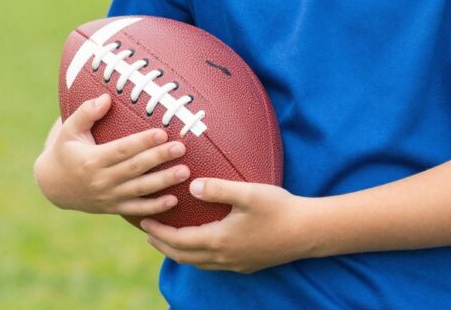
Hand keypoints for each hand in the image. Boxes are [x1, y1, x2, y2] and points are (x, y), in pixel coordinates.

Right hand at [33, 94, 189, 216]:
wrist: (52, 186)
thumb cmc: (65, 150)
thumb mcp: (69, 130)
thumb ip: (86, 113)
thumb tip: (105, 98)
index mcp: (91, 160)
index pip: (122, 149)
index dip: (142, 142)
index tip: (162, 132)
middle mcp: (101, 180)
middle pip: (135, 168)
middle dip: (159, 158)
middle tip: (181, 147)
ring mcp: (108, 197)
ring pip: (139, 190)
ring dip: (163, 182)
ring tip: (185, 172)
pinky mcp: (112, 208)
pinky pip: (136, 210)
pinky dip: (154, 208)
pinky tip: (174, 201)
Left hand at [140, 179, 312, 273]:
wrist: (307, 232)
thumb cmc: (279, 209)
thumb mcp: (248, 193)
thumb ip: (219, 188)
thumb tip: (192, 186)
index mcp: (219, 240)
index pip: (178, 240)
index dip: (158, 232)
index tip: (143, 222)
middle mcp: (223, 257)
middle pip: (183, 256)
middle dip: (162, 245)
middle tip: (148, 234)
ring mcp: (235, 264)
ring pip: (197, 263)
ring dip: (179, 252)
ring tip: (170, 240)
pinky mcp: (246, 264)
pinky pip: (212, 265)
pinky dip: (198, 256)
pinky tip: (203, 246)